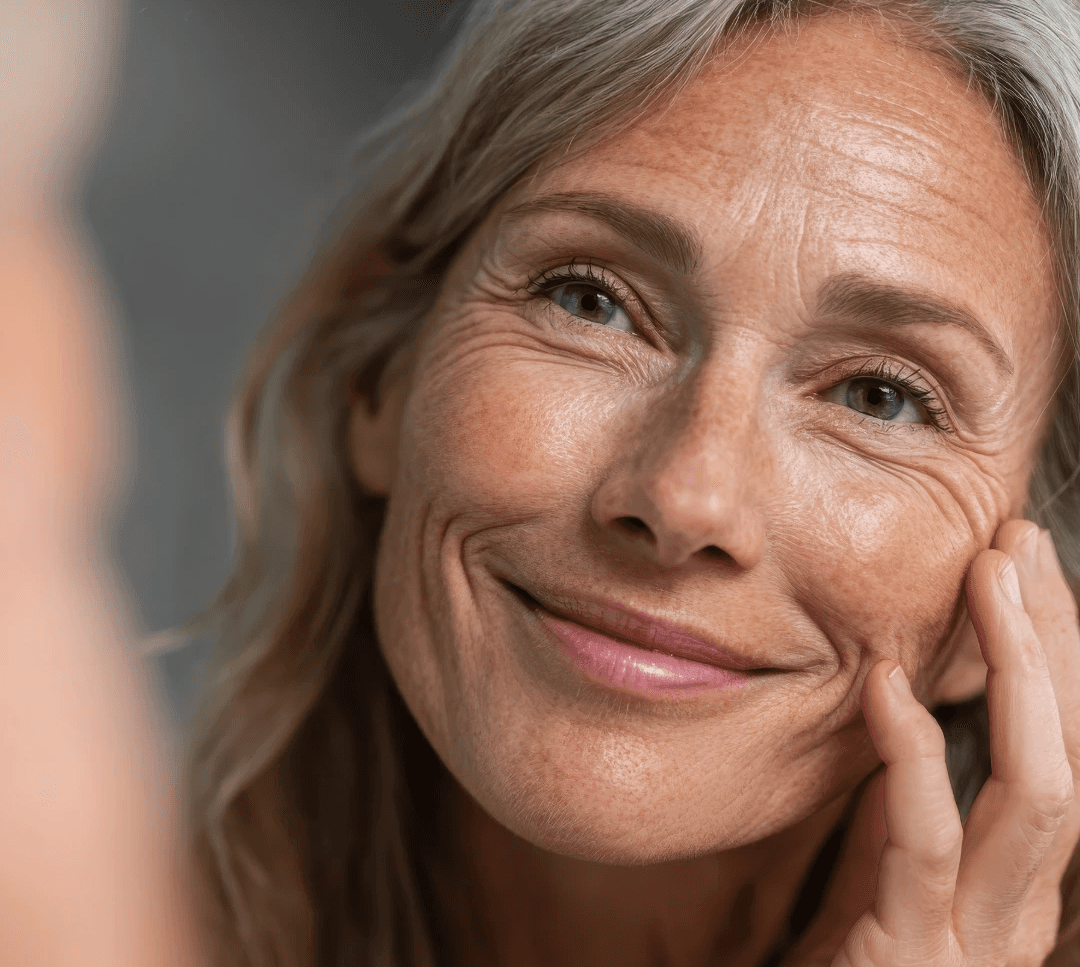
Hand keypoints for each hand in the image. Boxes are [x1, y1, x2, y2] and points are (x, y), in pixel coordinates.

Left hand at [779, 519, 1079, 965]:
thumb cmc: (850, 959)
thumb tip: (907, 700)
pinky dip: (912, 752)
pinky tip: (882, 681)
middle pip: (1070, 747)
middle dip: (1054, 637)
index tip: (1021, 559)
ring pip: (1042, 789)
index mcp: (1016, 871)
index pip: (1059, 738)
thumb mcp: (888, 863)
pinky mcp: (918, 953)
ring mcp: (983, 935)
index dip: (1051, 645)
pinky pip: (927, 842)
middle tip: (1018, 538)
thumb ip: (907, 797)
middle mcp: (1022, 901)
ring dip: (1023, 672)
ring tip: (991, 575)